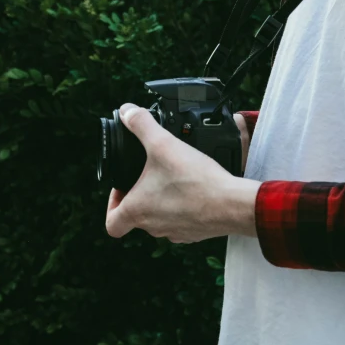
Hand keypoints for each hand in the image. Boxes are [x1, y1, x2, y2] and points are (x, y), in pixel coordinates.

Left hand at [105, 104, 260, 242]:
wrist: (232, 204)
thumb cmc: (196, 180)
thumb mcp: (163, 144)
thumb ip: (142, 125)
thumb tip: (127, 111)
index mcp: (138, 211)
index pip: (112, 223)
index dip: (112, 204)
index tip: (122, 188)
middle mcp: (154, 227)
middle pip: (137, 216)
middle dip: (141, 195)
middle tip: (150, 174)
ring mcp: (176, 232)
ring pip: (160, 219)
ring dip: (162, 202)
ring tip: (174, 179)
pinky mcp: (195, 233)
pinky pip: (182, 221)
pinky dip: (184, 208)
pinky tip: (195, 190)